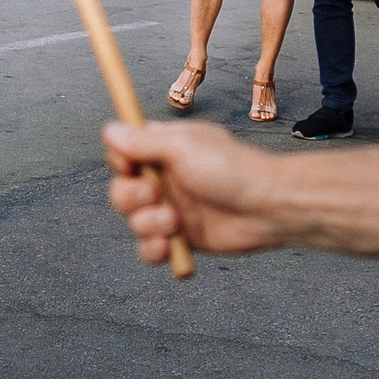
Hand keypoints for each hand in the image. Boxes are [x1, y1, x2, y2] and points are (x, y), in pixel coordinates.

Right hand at [103, 119, 291, 261]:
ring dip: (146, 224)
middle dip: (129, 198)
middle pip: (120, 191)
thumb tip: (110, 129)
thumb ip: (143, 142)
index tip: (129, 166)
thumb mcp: (184, 147)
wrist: (269, 208)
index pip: (122, 153)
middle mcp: (165, 180)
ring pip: (133, 222)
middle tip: (154, 195)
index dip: (120, 162)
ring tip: (173, 222)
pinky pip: (150, 249)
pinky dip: (154, 250)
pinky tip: (169, 245)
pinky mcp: (181, 238)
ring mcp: (172, 210)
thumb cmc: (235, 169)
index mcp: (164, 150)